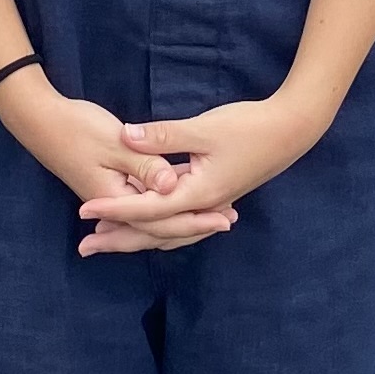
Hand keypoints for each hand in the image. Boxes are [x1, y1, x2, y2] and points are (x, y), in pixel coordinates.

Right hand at [0, 72, 237, 253]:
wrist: (39, 119)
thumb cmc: (76, 126)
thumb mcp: (114, 143)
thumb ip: (145, 164)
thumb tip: (172, 184)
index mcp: (117, 198)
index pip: (162, 220)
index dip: (196, 220)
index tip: (225, 218)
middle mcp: (114, 204)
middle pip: (158, 226)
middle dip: (193, 225)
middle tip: (228, 222)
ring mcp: (110, 195)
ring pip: (150, 218)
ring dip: (179, 220)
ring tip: (209, 218)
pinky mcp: (109, 184)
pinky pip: (142, 205)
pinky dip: (162, 208)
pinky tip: (174, 201)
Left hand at [77, 92, 330, 245]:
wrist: (292, 130)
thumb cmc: (249, 127)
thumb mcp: (203, 129)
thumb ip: (163, 136)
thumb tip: (125, 136)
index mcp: (197, 194)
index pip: (146, 209)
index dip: (113, 209)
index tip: (83, 212)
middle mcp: (203, 206)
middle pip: (154, 232)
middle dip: (119, 238)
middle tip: (85, 246)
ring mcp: (212, 203)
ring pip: (168, 230)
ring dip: (137, 234)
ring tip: (109, 237)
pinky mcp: (217, 193)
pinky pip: (181, 219)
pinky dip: (160, 225)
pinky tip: (150, 220)